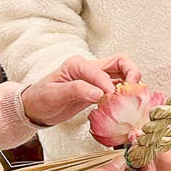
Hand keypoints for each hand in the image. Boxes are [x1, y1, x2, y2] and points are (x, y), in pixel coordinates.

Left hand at [20, 54, 141, 126]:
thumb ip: (77, 90)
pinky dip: (125, 94)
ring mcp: (96, 78)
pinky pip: (118, 87)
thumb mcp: (54, 95)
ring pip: (122, 73)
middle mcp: (89, 68)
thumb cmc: (41, 99)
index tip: (111, 100)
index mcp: (77, 64)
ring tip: (134, 99)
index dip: (108, 85)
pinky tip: (126, 105)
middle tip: (135, 89)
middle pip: (120, 61)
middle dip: (132, 72)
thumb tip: (99, 94)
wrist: (35, 109)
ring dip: (131, 84)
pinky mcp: (98, 90)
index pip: (100, 71)